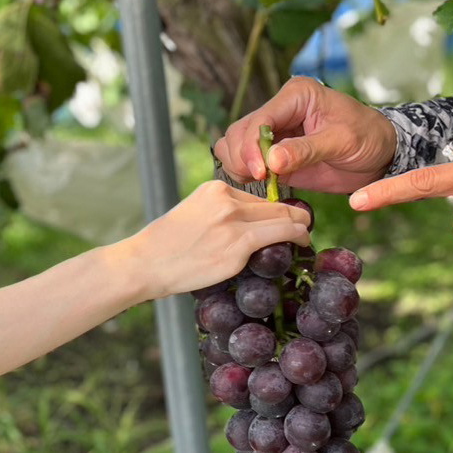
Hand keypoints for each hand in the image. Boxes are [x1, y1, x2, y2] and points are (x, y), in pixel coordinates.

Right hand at [121, 180, 310, 299]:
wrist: (145, 263)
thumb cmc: (166, 246)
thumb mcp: (192, 215)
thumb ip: (218, 214)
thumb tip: (244, 226)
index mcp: (215, 189)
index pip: (257, 198)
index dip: (275, 210)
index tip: (284, 221)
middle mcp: (227, 200)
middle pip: (275, 204)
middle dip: (295, 215)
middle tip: (305, 227)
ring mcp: (234, 221)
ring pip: (284, 217)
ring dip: (301, 227)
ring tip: (306, 237)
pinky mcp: (239, 244)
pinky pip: (281, 235)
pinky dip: (298, 237)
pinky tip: (303, 243)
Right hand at [214, 77, 396, 192]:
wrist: (380, 154)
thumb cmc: (367, 137)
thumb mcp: (341, 142)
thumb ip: (306, 151)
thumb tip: (271, 161)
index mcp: (295, 96)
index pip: (259, 118)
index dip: (252, 146)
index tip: (261, 173)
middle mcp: (279, 110)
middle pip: (239, 132)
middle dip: (242, 157)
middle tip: (260, 181)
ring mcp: (275, 134)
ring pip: (236, 146)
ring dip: (240, 166)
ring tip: (260, 183)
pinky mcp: (275, 156)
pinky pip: (248, 164)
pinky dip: (246, 176)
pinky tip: (261, 187)